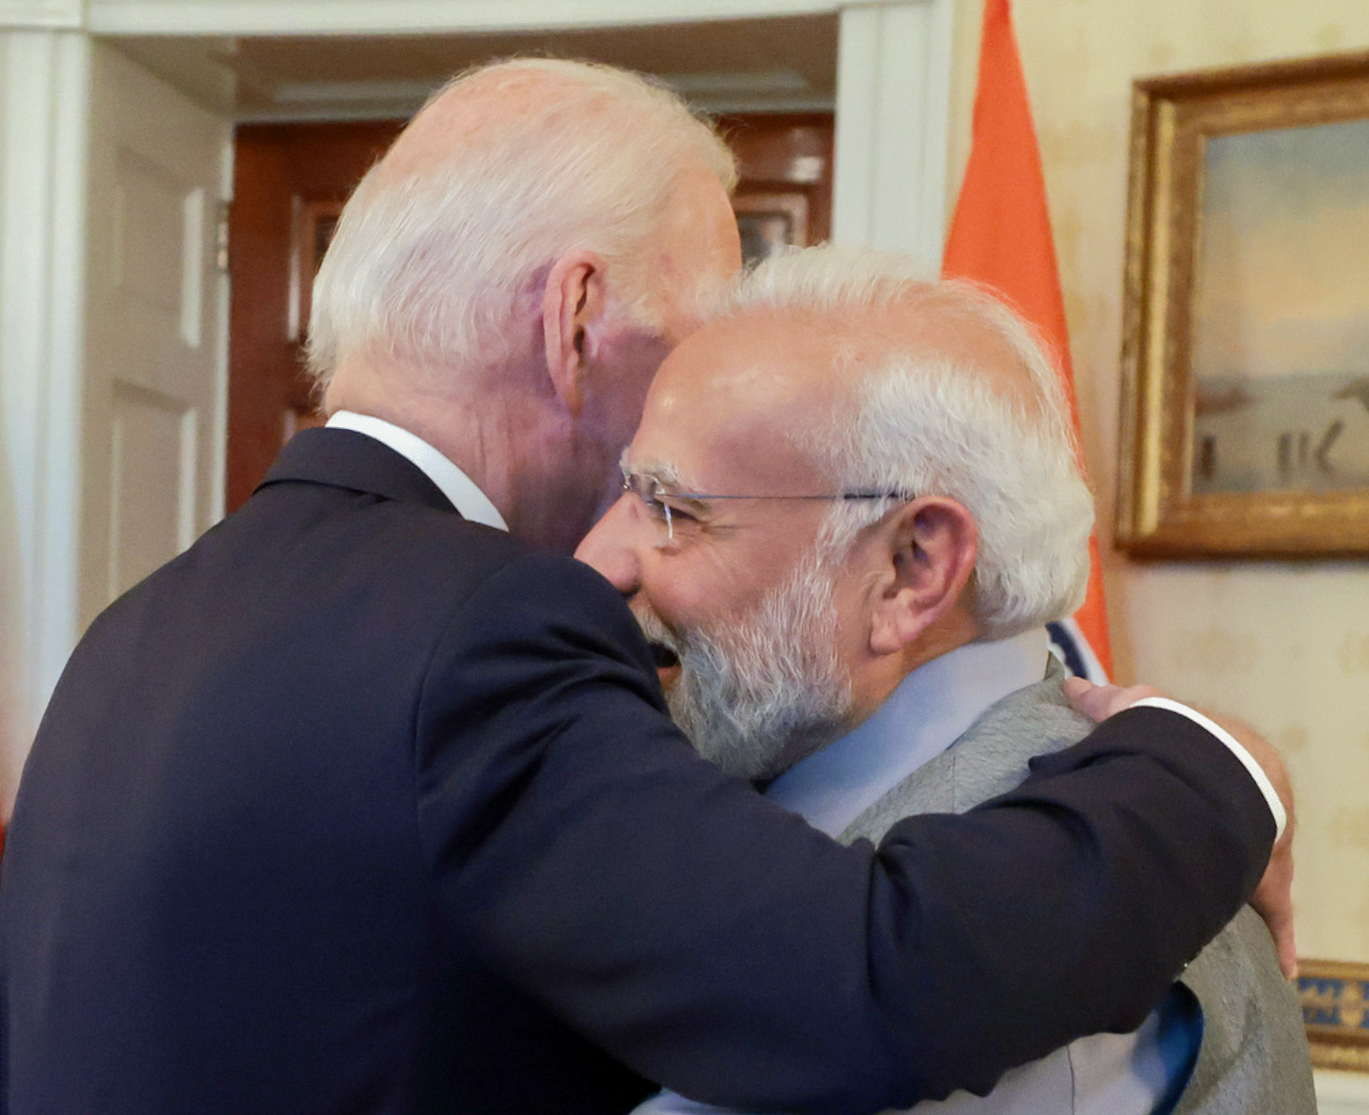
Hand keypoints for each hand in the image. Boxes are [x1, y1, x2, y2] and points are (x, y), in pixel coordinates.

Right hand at [1062, 678, 1298, 978]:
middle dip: (1218, 841)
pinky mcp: (1270, 883)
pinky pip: (1276, 912)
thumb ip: (1101, 703)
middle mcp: (1249, 806)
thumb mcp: (1133, 711)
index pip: (1211, 775)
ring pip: (1254, 869)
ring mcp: (1262, 846)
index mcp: (1224, 762)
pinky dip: (1279, 936)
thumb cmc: (1172, 741)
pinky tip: (1280, 961)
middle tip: (1190, 859)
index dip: (1188, 787)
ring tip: (1217, 906)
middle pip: (1233, 826)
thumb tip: (1070, 682)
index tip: (1169, 802)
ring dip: (1241, 885)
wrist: (1213, 775)